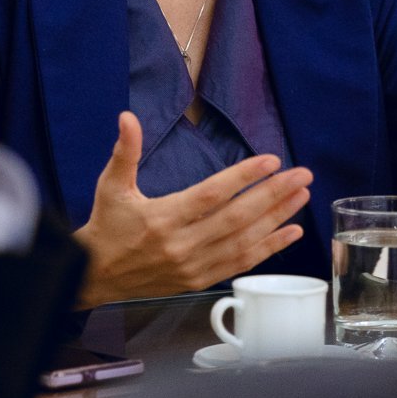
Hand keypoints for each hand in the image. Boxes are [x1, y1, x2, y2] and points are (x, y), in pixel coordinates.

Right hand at [73, 112, 313, 307]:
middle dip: (273, 195)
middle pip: (236, 218)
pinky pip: (240, 264)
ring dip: (277, 219)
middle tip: (301, 175)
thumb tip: (127, 117)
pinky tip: (291, 232)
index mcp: (162, 218)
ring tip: (301, 196)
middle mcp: (181, 245)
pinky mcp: (199, 281)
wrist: (94, 275)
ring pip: (244, 241)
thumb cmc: (106, 226)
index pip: (210, 195)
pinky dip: (269, 249)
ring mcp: (192, 266)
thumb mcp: (110, 185)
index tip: (272, 161)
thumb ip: (124, 151)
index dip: (243, 177)